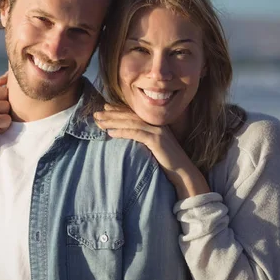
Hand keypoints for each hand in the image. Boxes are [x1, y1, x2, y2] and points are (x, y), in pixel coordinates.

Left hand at [93, 104, 209, 198]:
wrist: (183, 172)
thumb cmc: (168, 162)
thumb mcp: (155, 146)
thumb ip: (145, 138)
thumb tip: (129, 136)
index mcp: (156, 123)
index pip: (133, 114)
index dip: (118, 110)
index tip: (104, 107)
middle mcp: (156, 124)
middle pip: (130, 116)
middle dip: (111, 114)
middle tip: (96, 113)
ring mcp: (157, 131)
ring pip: (131, 123)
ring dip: (113, 121)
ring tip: (99, 122)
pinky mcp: (157, 140)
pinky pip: (136, 134)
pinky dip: (122, 132)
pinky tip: (110, 133)